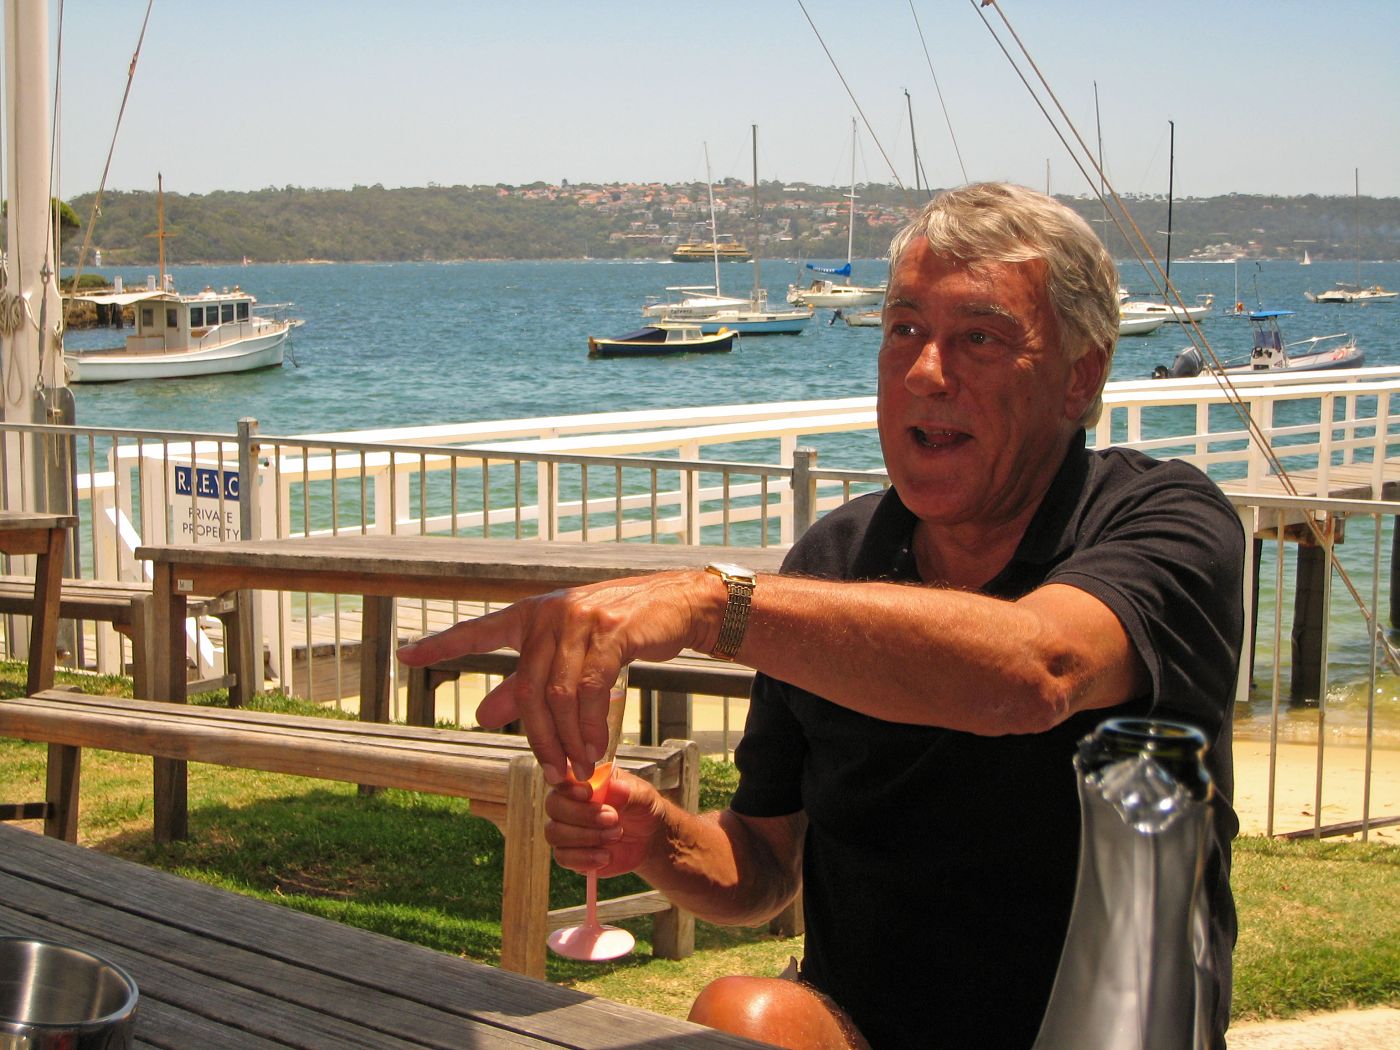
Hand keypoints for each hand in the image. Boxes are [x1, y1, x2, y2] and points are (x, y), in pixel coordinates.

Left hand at [397, 569, 718, 785]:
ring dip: (569, 740)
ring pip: (559, 696)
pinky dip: (592, 727)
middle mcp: (549, 615)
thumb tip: (480, 714)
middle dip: (538, 739)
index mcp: (530, 615)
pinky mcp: (610, 632)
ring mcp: (579, 620)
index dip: (441, 643)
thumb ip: (525, 683)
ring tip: (580, 769)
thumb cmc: (620, 631)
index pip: (478, 630)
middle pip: (528, 690)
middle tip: (554, 774)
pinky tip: (597, 748)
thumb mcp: (569, 654)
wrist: (675, 605)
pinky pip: (591, 691)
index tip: (404, 654)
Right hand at [544, 770, 666, 876]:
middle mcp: (568, 803)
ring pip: (554, 832)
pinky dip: (584, 858)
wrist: (649, 839)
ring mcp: (566, 829)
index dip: (568, 786)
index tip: (588, 794)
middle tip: (613, 818)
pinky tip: (606, 856)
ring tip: (615, 836)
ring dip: (586, 836)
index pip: (561, 777)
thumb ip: (628, 793)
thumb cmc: (641, 809)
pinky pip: (562, 857)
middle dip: (582, 814)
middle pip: (553, 805)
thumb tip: (616, 788)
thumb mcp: (643, 797)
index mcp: (582, 781)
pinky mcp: (569, 854)